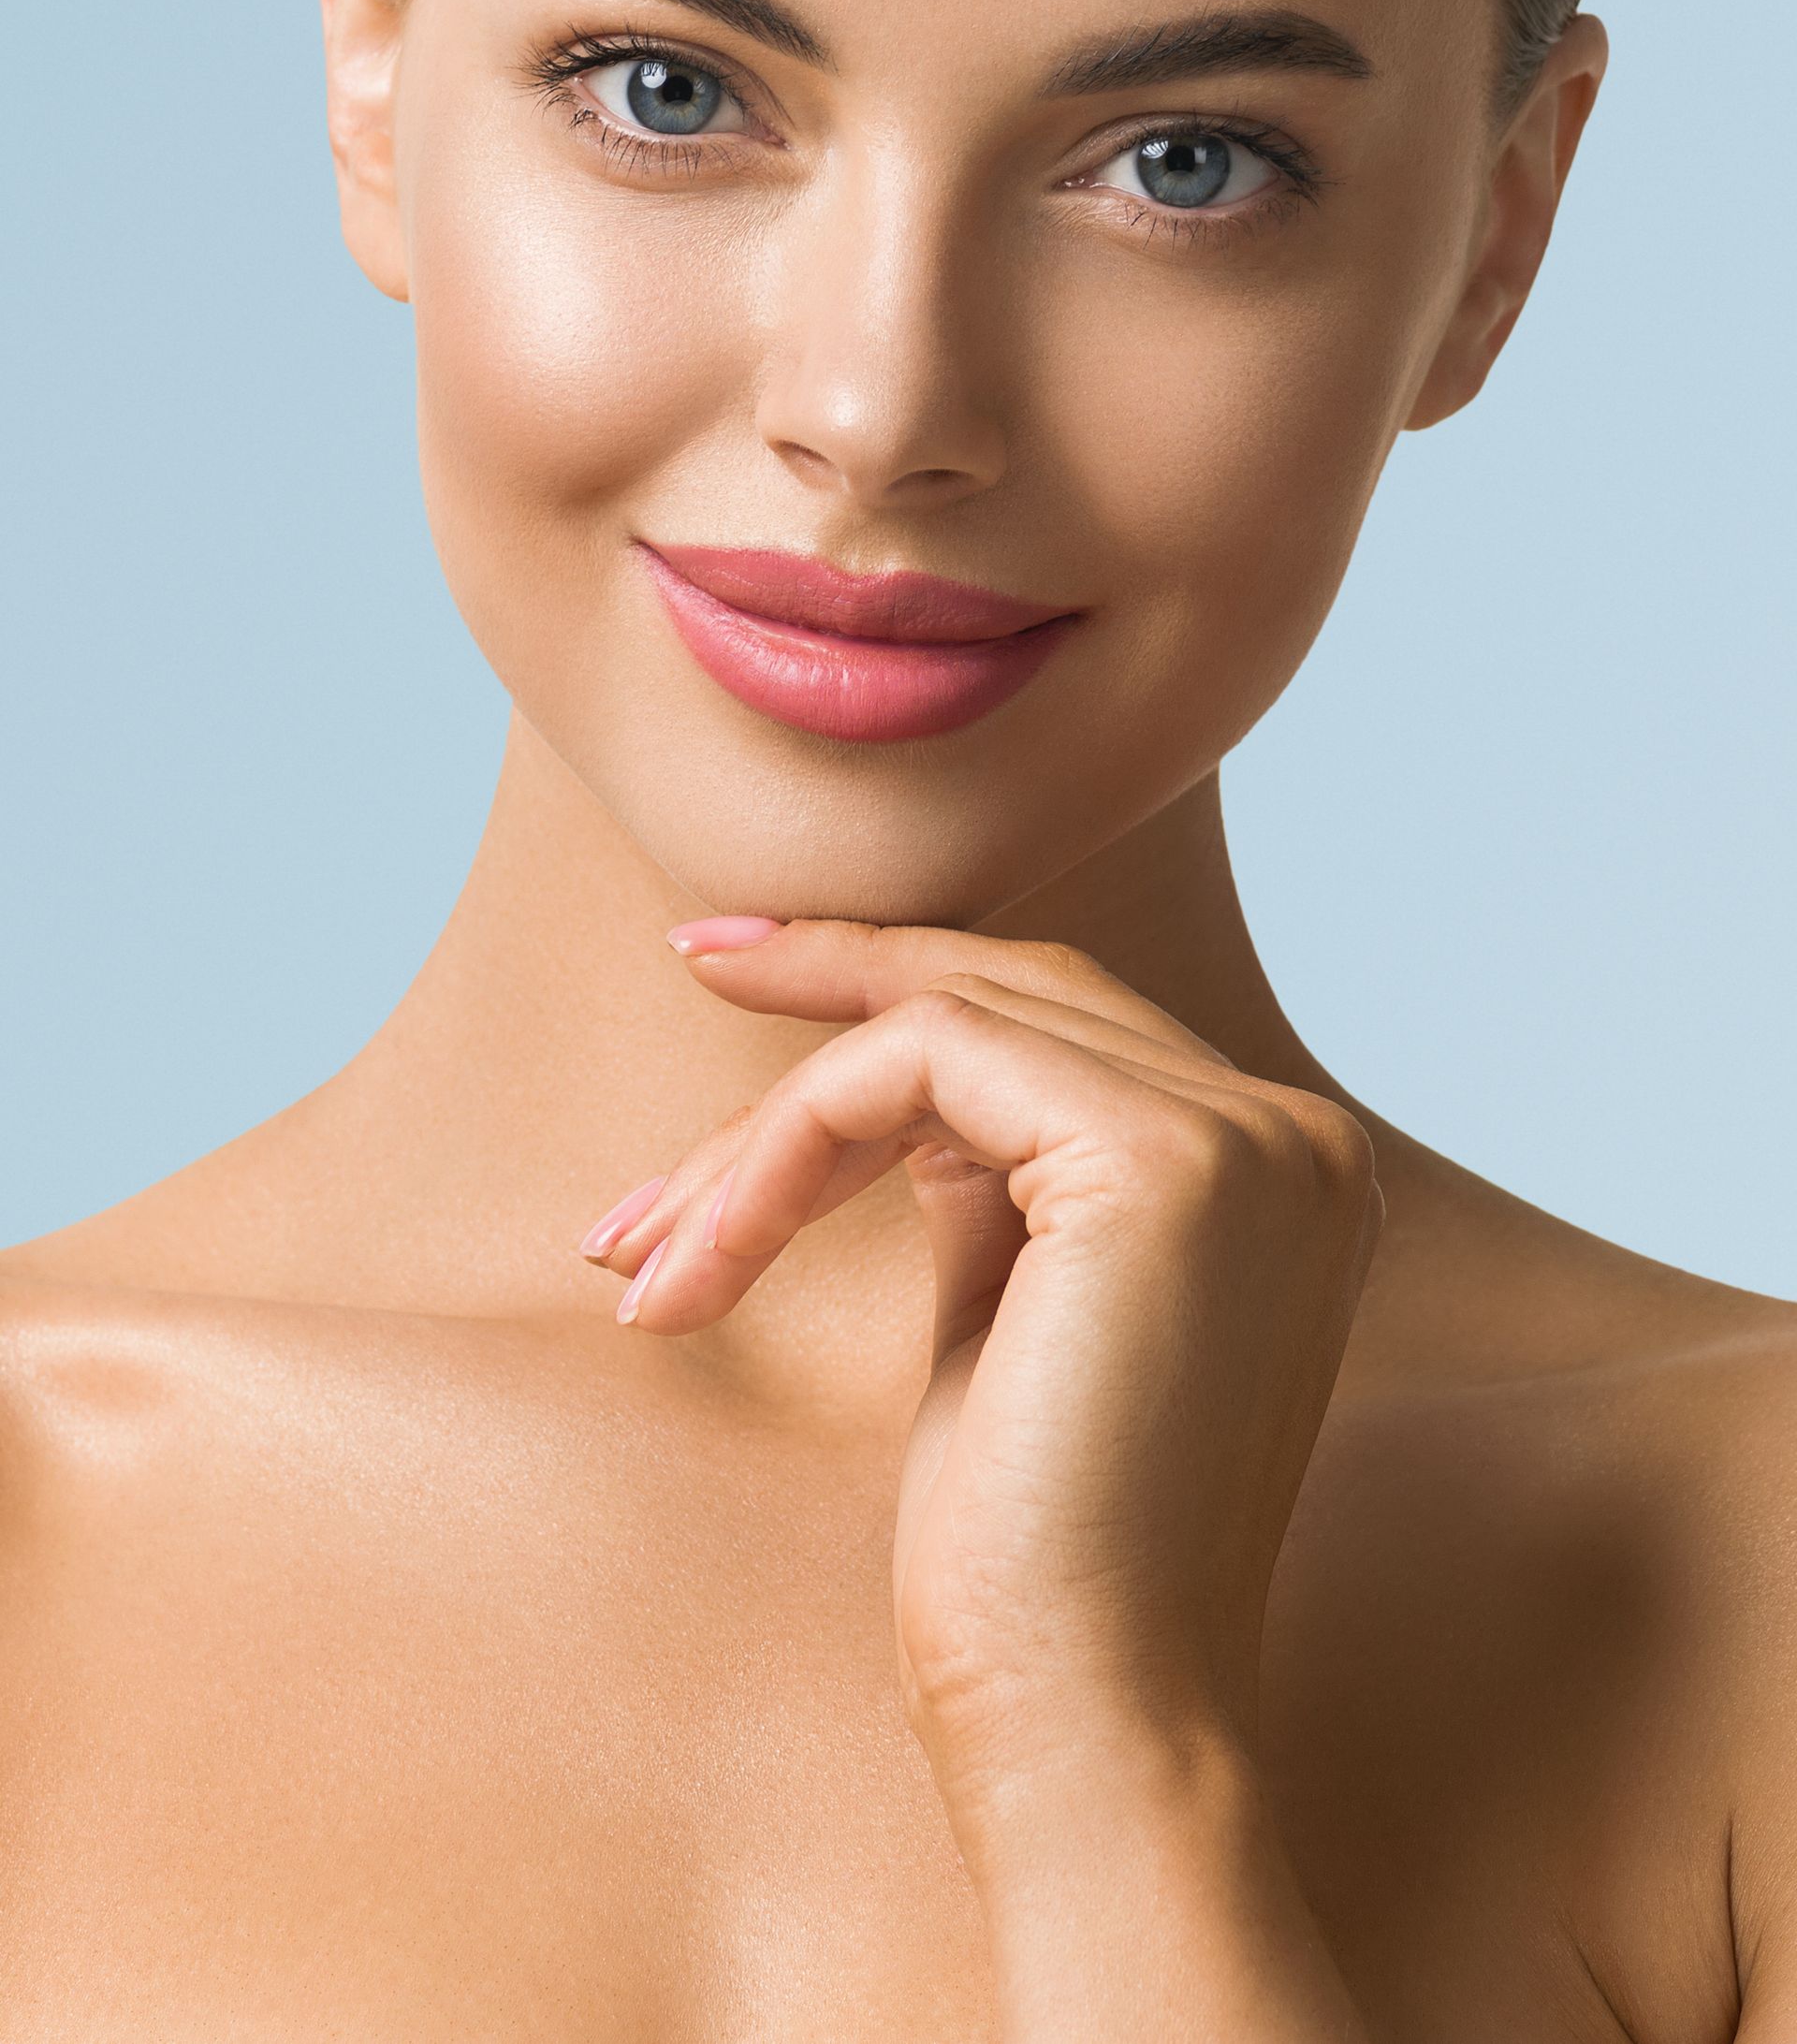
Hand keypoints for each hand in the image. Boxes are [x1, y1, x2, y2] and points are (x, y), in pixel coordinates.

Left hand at [582, 918, 1382, 1815]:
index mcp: (1270, 1172)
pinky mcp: (1163, 1163)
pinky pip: (922, 1063)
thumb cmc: (1026, 1562)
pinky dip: (787, 1144)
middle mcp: (1289, 1135)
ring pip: (947, 1022)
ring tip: (644, 1241)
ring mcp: (1244, 1141)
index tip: (743, 964)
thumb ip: (984, 1178)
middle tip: (686, 963)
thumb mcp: (1006, 1316)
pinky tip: (703, 1256)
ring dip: (769, 1127)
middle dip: (827, 985)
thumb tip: (878, 1079)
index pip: (1058, 1021)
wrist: (1085, 1725)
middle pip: (1011, 990)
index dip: (893, 983)